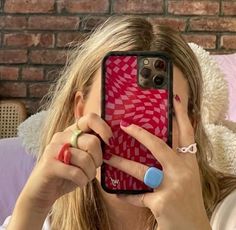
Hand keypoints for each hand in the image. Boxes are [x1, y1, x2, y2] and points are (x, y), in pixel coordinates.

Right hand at [19, 113, 112, 211]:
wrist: (44, 191)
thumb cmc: (69, 173)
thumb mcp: (84, 157)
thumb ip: (94, 147)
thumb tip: (113, 142)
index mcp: (72, 131)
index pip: (91, 118)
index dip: (104, 128)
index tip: (110, 143)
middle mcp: (62, 136)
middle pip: (92, 142)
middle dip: (98, 159)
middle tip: (93, 168)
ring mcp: (53, 148)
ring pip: (85, 158)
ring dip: (90, 173)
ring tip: (85, 177)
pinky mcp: (49, 164)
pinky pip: (76, 172)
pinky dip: (82, 181)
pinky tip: (79, 182)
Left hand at [104, 97, 210, 229]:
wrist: (194, 229)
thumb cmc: (189, 202)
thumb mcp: (187, 178)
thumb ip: (174, 164)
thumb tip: (156, 150)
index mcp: (189, 163)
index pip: (187, 134)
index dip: (181, 116)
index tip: (174, 100)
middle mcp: (182, 172)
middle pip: (159, 147)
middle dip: (141, 135)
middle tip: (124, 126)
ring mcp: (172, 187)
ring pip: (141, 170)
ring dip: (122, 164)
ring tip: (109, 157)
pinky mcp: (161, 202)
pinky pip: (138, 196)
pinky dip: (127, 194)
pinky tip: (118, 192)